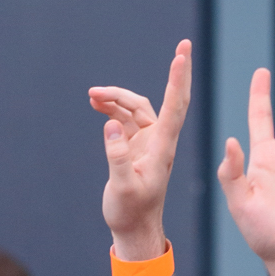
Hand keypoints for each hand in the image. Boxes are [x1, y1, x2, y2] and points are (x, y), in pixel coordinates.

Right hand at [90, 41, 191, 259]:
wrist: (134, 229)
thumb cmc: (131, 212)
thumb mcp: (122, 188)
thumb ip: (116, 156)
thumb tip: (109, 125)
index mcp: (161, 148)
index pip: (174, 107)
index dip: (178, 80)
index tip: (183, 56)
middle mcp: (160, 140)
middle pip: (166, 99)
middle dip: (176, 72)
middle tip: (183, 46)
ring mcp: (149, 141)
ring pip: (138, 106)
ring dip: (118, 97)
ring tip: (91, 96)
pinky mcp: (136, 145)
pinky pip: (127, 117)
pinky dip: (113, 108)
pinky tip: (96, 105)